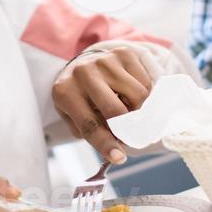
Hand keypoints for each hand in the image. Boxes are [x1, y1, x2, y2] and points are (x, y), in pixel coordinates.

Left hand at [51, 47, 152, 164]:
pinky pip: (146, 83)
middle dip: (127, 129)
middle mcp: (83, 73)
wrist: (81, 64)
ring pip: (138, 96)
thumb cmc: (78, 97)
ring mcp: (104, 61)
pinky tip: (129, 94)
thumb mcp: (73, 116)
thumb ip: (92, 131)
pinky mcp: (124, 53)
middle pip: (116, 110)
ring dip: (137, 111)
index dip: (106, 144)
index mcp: (65, 92)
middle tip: (130, 135)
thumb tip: (116, 148)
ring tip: (126, 110)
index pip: (89, 124)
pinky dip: (143, 95)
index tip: (120, 158)